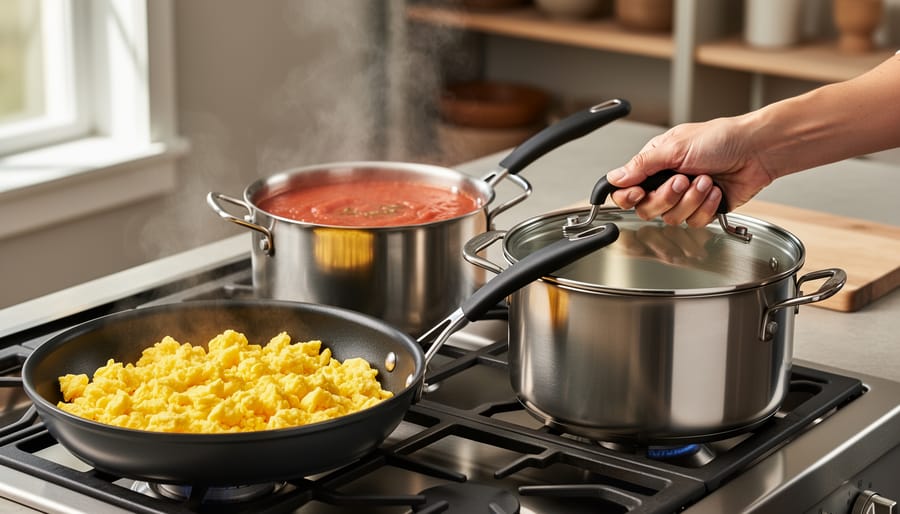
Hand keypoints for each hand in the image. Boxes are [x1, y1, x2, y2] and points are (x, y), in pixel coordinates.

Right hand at [606, 117, 776, 226]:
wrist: (757, 151)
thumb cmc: (722, 139)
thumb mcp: (675, 147)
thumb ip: (642, 165)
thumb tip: (614, 178)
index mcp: (655, 164)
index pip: (627, 189)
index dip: (629, 197)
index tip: (639, 193)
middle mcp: (667, 182)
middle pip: (647, 209)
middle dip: (667, 197)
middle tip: (682, 180)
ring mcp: (685, 198)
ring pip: (671, 218)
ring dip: (691, 199)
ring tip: (706, 180)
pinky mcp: (703, 210)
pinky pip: (693, 222)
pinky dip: (706, 207)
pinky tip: (715, 191)